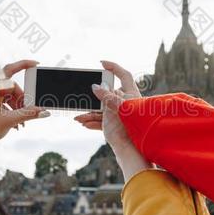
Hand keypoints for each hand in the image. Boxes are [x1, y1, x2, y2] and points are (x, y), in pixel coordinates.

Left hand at [0, 60, 48, 151]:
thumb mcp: (9, 120)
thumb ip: (28, 114)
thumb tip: (43, 111)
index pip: (10, 69)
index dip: (24, 64)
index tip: (36, 64)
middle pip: (13, 87)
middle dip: (23, 100)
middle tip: (29, 111)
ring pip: (8, 95)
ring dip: (17, 107)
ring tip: (22, 122)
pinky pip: (3, 101)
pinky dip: (11, 109)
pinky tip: (15, 123)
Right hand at [74, 61, 151, 179]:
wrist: (135, 151)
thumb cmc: (132, 128)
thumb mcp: (118, 109)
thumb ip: (106, 97)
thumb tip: (96, 87)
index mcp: (132, 95)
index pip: (124, 75)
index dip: (114, 67)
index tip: (102, 63)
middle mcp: (126, 103)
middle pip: (107, 95)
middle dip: (92, 99)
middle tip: (82, 98)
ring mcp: (121, 115)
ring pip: (102, 110)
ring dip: (89, 113)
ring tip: (78, 118)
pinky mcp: (116, 126)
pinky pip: (102, 121)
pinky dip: (93, 122)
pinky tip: (84, 124)